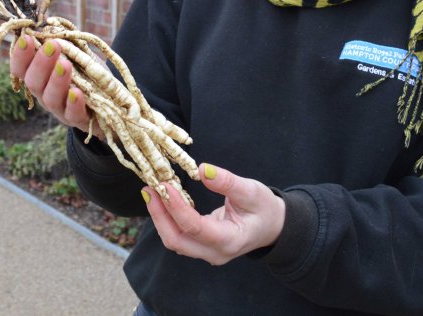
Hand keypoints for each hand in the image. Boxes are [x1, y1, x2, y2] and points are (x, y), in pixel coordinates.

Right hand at [8, 34, 102, 138]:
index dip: (20, 55)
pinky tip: (78, 92)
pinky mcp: (78, 120)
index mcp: (39, 76)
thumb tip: (51, 22)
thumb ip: (64, 41)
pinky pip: (73, 114)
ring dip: (56, 81)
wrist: (109, 102)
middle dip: (41, 63)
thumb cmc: (86, 73)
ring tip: (65, 65)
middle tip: (51, 45)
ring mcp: (60, 109)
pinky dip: (74, 103)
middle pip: (33, 82)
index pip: (21, 68)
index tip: (26, 37)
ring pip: (51, 98)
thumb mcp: (76, 54)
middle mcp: (44, 93)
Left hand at [143, 164, 285, 265]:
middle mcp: (215, 253)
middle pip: (177, 241)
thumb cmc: (264, 208)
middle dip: (159, 215)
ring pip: (174, 241)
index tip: (164, 186)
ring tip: (152, 192)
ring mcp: (207, 253)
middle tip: (149, 189)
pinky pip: (178, 236)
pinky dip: (167, 218)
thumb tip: (203, 170)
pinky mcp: (201, 246)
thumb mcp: (252, 191)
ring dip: (160, 217)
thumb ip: (227, 182)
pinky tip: (162, 199)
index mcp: (230, 241)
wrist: (273, 226)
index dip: (176, 207)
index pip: (195, 228)